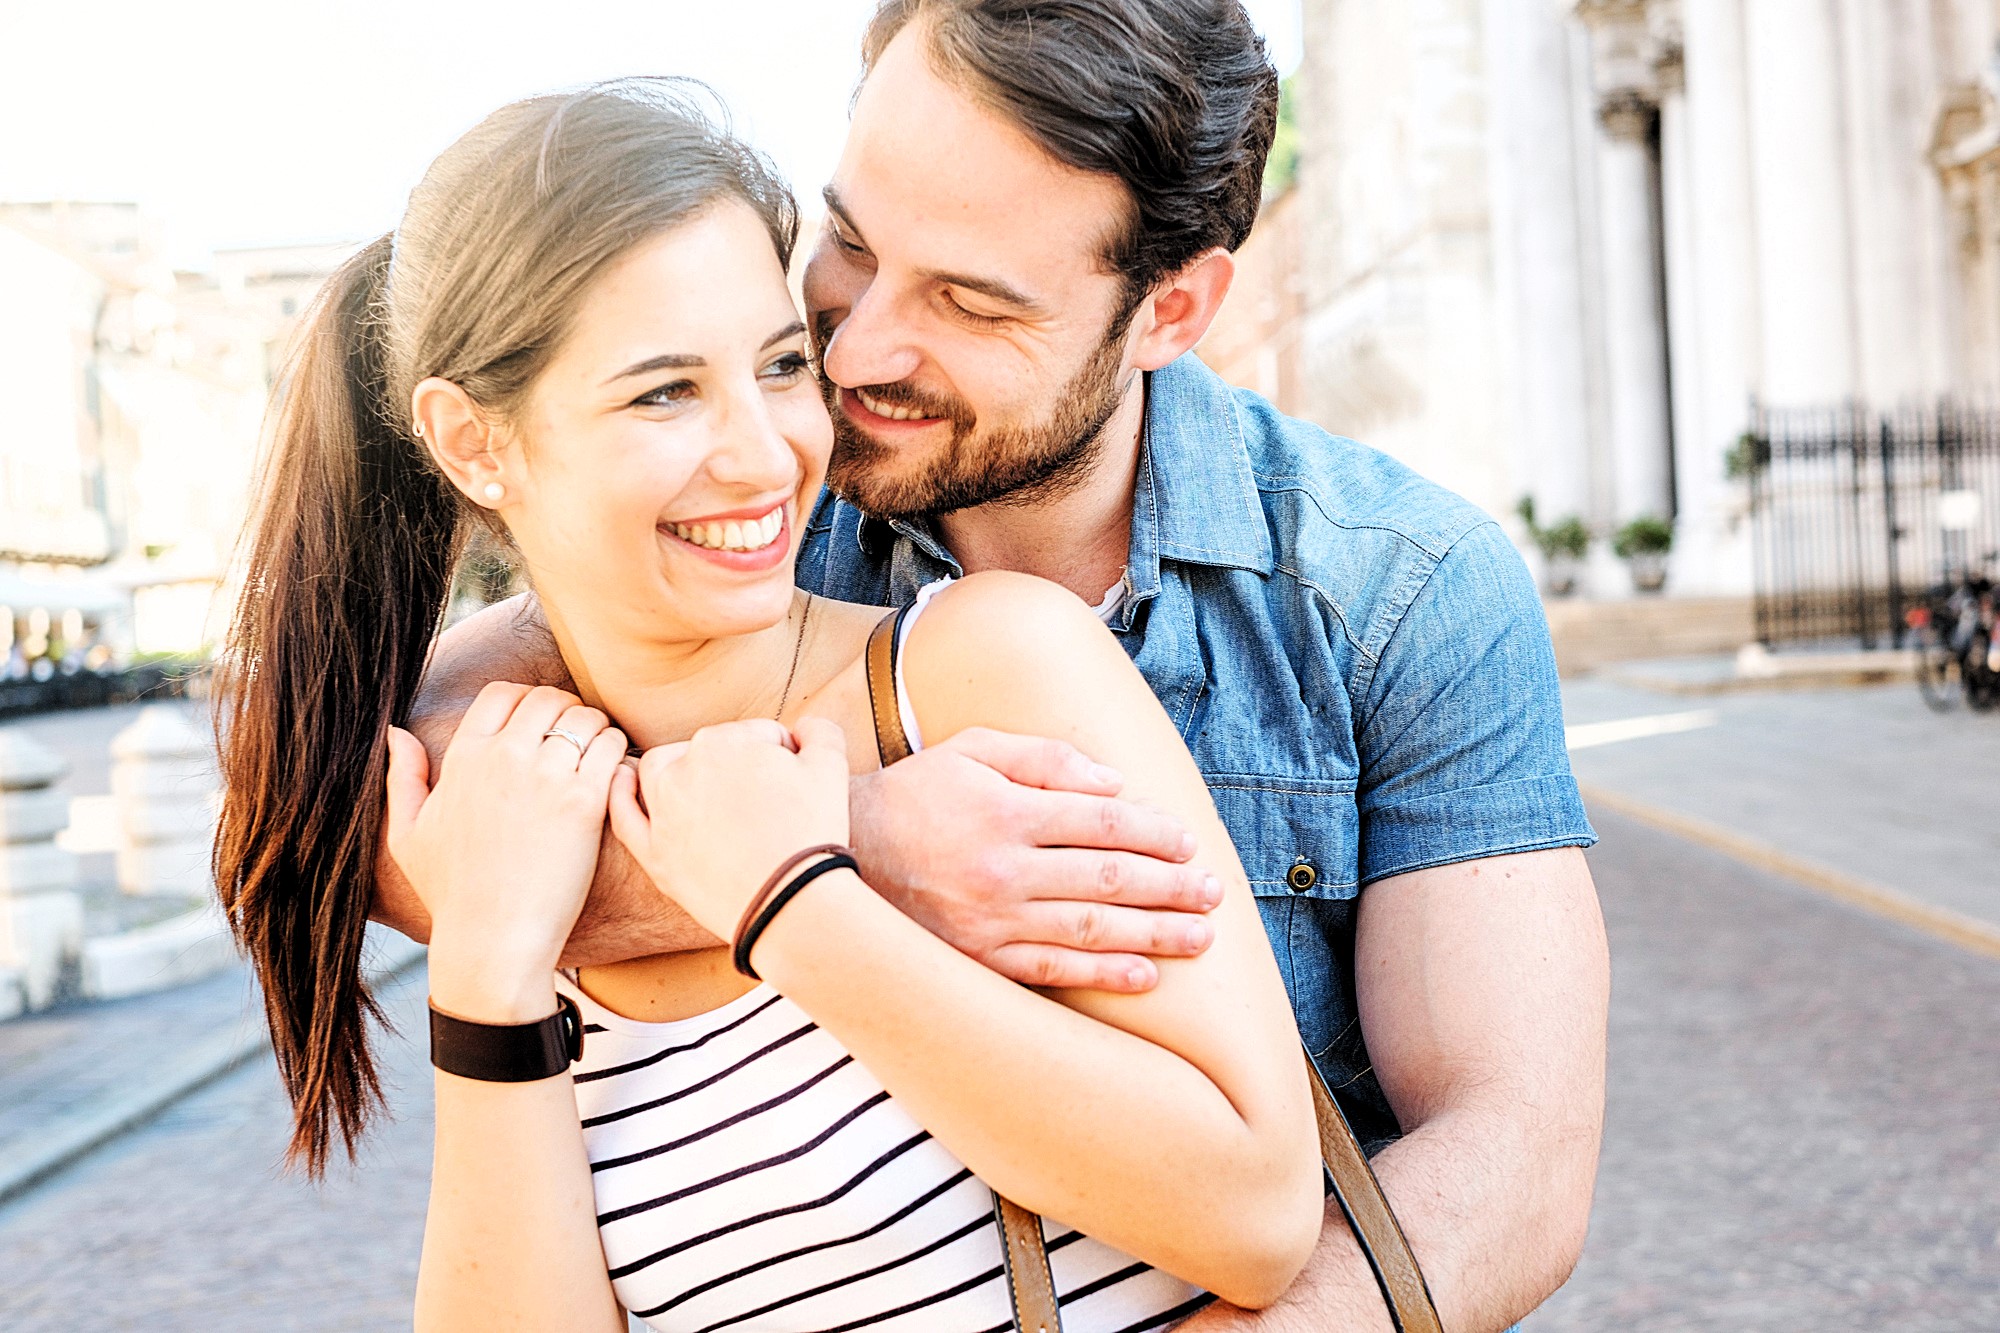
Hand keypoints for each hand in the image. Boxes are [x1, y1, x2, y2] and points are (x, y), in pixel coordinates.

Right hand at [384, 682, 625, 1018]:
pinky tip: (615, 775)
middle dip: (566, 711)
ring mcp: (544, 777)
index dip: (527, 700)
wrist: (492, 942)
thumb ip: (404, 777)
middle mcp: (503, 758)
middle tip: (577, 738)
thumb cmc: (452, 895)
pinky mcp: (582, 802)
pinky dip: (619, 751)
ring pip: (586, 717)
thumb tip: (395, 730)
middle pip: (549, 698)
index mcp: (463, 758)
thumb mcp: (410, 835)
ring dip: (597, 729)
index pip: (503, 693)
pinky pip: (612, 746)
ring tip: (599, 754)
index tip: (542, 724)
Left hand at [609, 716, 851, 943]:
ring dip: (677, 769)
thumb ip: (819, 732)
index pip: (756, 735)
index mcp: (724, 742)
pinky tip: (624, 782)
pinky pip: (625, 815)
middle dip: (736, 765)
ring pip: (658, 771)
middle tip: (766, 800)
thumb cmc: (811, 831)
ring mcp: (663, 813)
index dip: (782, 758)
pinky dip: (621, 795)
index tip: (794, 785)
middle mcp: (684, 769)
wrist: (789, 901)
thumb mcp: (831, 766)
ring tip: (704, 788)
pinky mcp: (653, 853)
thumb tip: (803, 728)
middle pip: (709, 751)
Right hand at [848, 727, 1220, 992]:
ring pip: (1091, 929)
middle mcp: (1005, 868)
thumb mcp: (970, 750)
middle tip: (1213, 894)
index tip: (1187, 843)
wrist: (834, 857)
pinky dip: (1102, 975)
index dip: (1154, 832)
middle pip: (1109, 878)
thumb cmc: (915, 794)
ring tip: (1200, 938)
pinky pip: (1052, 971)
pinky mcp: (978, 959)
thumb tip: (1113, 781)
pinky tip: (1144, 976)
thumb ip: (1043, 758)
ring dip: (1154, 934)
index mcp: (1007, 811)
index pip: (1103, 821)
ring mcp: (992, 920)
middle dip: (1170, 887)